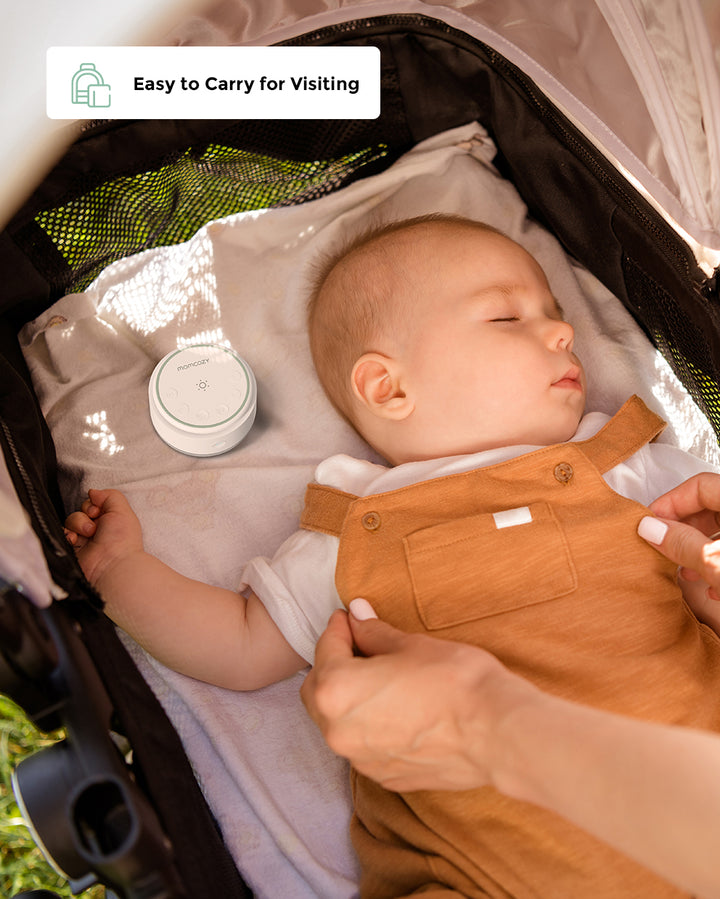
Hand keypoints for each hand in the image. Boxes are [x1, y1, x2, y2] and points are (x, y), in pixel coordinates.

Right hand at [64, 488, 143, 585]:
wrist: (111, 566)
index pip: (93, 504)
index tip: (98, 512)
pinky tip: (75, 540)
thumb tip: (92, 492)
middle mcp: (98, 530)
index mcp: (111, 520)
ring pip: (70, 521)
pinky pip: (63, 534)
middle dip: (85, 515)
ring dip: (78, 524)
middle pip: (80, 511)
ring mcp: (84, 540)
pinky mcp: (72, 549)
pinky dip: (68, 534)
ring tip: (88, 534)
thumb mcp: (121, 510)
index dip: (93, 504)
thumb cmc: (121, 540)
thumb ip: (109, 495)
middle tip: (94, 526)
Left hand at [301, 600, 532, 791]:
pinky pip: (362, 746)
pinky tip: (394, 710)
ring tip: (377, 677)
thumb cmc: (453, 681)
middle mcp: (338, 732)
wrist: (496, 732)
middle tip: (358, 644)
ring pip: (336, 722)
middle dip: (332, 664)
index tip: (349, 617)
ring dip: (347, 699)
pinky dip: (367, 726)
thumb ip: (374, 632)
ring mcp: (361, 760)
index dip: (338, 628)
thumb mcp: (410, 645)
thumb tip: (357, 614)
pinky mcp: (385, 777)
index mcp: (336, 691)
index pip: (325, 650)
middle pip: (318, 691)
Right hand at [639, 473, 719, 620]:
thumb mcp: (716, 563)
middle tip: (662, 549)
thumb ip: (683, 544)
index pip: (699, 485)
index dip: (670, 503)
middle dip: (682, 529)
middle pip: (710, 506)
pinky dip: (717, 561)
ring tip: (685, 572)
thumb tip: (649, 527)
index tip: (649, 525)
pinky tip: (712, 587)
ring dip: (698, 548)